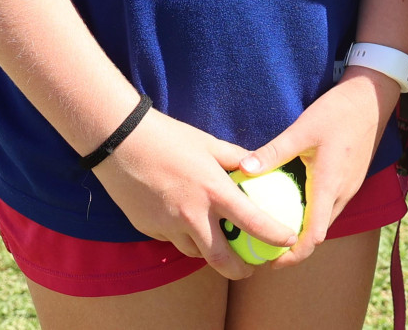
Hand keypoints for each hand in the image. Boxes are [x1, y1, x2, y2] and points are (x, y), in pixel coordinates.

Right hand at [92, 107, 302, 279]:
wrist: (120, 143)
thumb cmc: (169, 138)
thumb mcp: (210, 144)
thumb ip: (237, 158)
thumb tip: (259, 163)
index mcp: (214, 191)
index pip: (253, 223)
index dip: (274, 236)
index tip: (288, 241)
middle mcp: (192, 215)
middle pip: (220, 258)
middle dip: (239, 270)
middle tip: (249, 269)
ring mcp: (168, 225)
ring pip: (194, 252)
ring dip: (210, 253)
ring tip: (220, 246)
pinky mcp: (149, 229)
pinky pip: (172, 240)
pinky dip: (184, 237)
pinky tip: (187, 224)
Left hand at [235, 68, 398, 267]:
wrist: (372, 98)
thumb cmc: (338, 112)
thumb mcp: (302, 129)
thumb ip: (273, 151)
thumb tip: (242, 169)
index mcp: (330, 186)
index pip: (313, 236)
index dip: (292, 255)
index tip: (269, 261)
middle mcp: (342, 193)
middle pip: (317, 233)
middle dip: (292, 247)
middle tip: (262, 246)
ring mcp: (349, 187)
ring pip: (324, 219)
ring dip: (302, 229)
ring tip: (273, 226)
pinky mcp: (350, 180)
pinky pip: (329, 205)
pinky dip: (311, 212)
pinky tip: (291, 201)